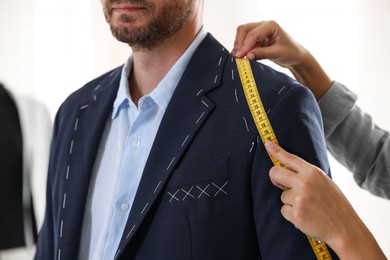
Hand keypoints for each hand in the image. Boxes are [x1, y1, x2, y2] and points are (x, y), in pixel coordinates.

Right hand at [232, 20, 307, 70]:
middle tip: (236, 57)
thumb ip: (262, 54)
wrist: (295, 57)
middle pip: (244, 30)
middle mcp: (263, 26)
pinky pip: (245, 43)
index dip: (244, 45)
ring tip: (238, 59)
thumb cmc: (291, 53)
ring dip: (239, 47)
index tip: (239, 56)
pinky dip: (242, 50)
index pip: (253, 34)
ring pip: (242, 36)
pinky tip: (241, 58)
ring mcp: (259, 32)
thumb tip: (247, 56)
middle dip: (239, 43)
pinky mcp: (257, 40)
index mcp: (270, 25)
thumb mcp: (277, 54)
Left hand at [264, 141, 385, 258]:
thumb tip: (286, 170)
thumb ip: (306, 175)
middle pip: (275, 173)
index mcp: (313, 173)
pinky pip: (284, 210)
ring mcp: (299, 199)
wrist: (345, 228)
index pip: (290, 158)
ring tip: (308, 207)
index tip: (267, 144)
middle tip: (280, 183)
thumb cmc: (334, 204)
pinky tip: (305, 216)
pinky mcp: (295, 214)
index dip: (276, 151)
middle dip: (274, 177)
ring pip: (282, 195)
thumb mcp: (324, 182)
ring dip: (290, 201)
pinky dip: (291, 214)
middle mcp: (304, 183)